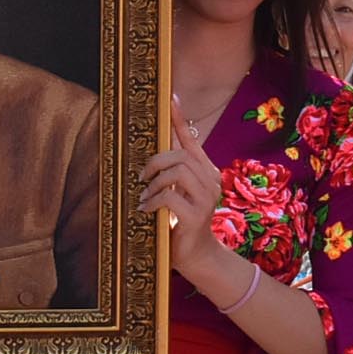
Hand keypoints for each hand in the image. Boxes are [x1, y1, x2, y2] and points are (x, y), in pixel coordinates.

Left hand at [139, 96, 231, 283]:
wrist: (198, 256)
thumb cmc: (181, 223)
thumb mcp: (178, 194)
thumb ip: (171, 173)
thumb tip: (153, 151)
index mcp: (206, 171)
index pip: (190, 139)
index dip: (178, 118)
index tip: (170, 96)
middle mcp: (210, 180)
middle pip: (180, 154)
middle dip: (155, 162)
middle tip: (141, 177)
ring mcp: (206, 198)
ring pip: (176, 171)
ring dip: (154, 183)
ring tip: (145, 197)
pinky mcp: (196, 215)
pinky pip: (169, 197)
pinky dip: (153, 201)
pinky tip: (147, 210)